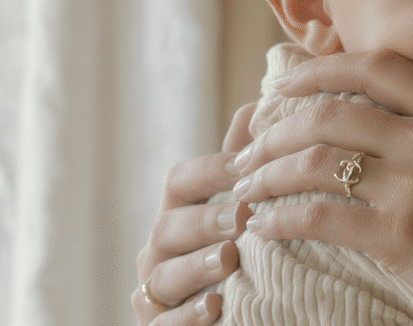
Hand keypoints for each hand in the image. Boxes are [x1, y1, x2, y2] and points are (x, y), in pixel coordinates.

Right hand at [132, 103, 257, 324]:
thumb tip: (257, 108)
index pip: (181, 181)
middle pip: (168, 226)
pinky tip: (215, 306)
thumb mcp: (240, 208)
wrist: (228, 317)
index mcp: (180, 213)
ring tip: (228, 258)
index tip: (247, 165)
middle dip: (205, 220)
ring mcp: (155, 290)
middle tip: (241, 215)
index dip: (210, 171)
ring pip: (162, 276)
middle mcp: (160, 249)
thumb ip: (243, 163)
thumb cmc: (234, 251)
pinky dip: (187, 316)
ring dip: (195, 266)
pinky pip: (162, 323)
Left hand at [231, 50, 412, 310]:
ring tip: (246, 189)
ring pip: (314, 162)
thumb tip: (387, 113)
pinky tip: (265, 226)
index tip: (282, 82)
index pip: (375, 66)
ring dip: (267, 175)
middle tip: (249, 148)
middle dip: (276, 129)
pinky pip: (318, 217)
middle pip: (330, 113)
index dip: (318, 68)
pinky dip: (280, 219)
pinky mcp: (400, 235)